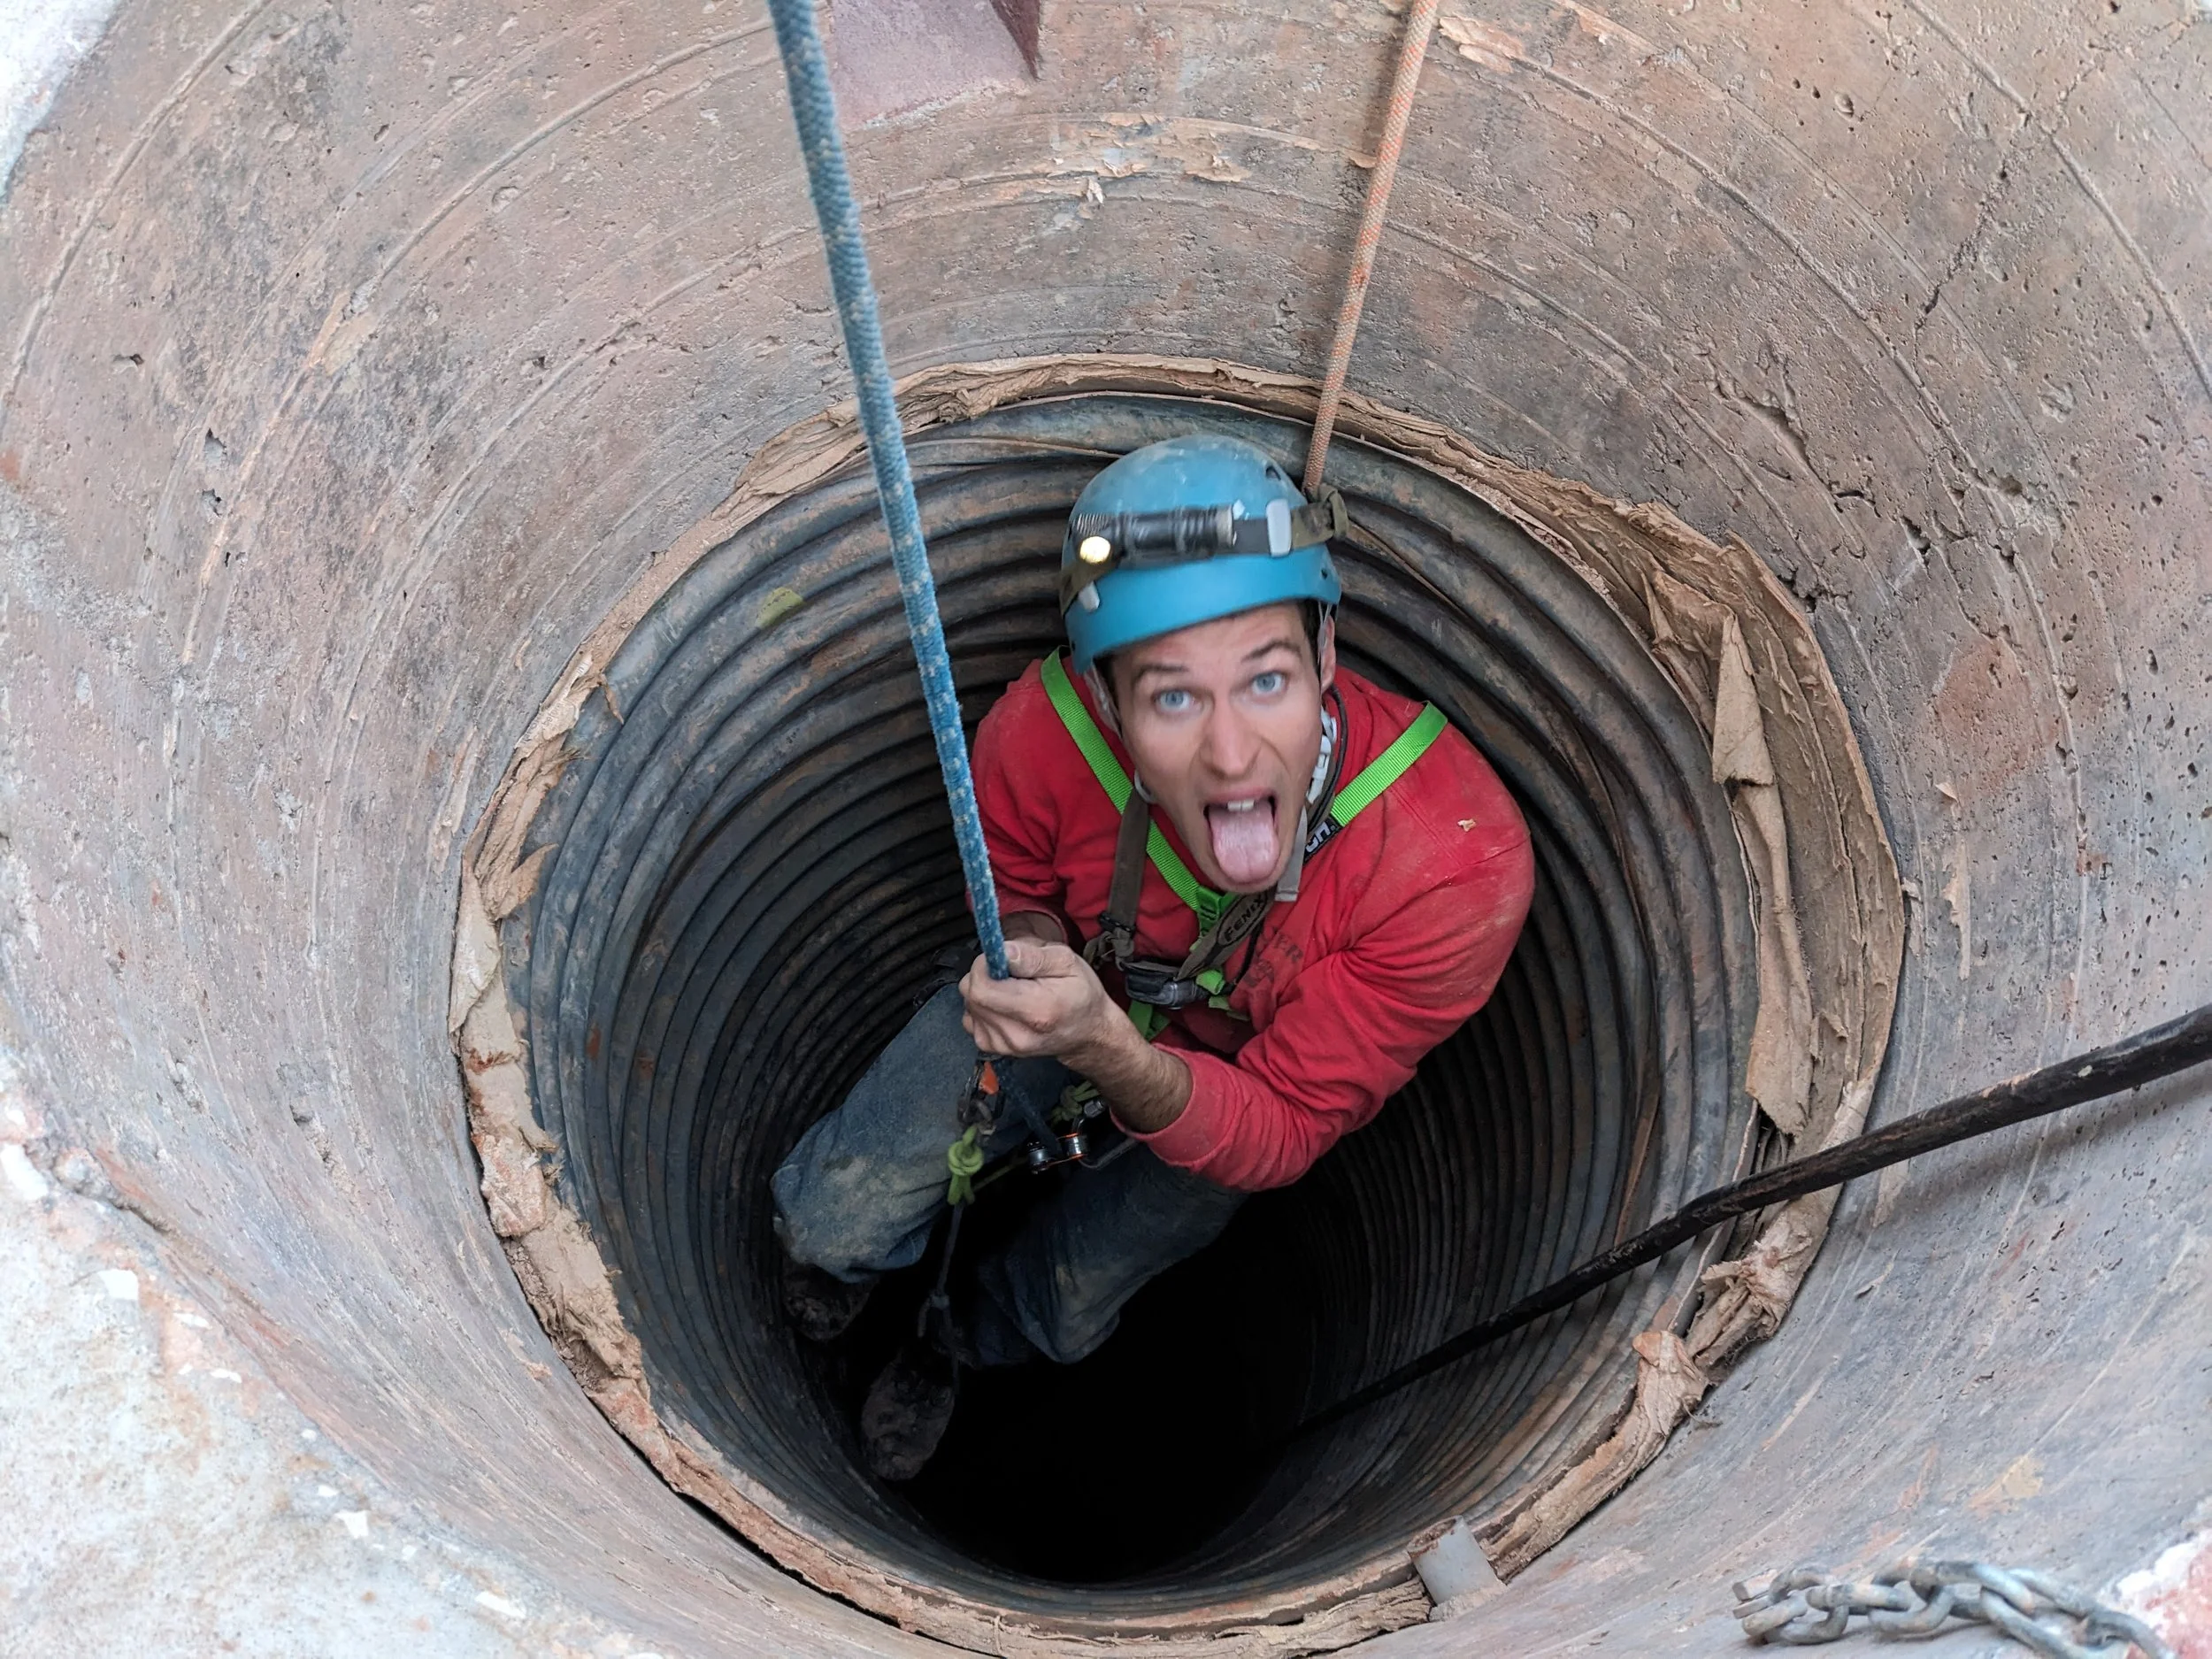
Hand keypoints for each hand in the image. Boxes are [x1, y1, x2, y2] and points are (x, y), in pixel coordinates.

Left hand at [958, 938, 1118, 1061]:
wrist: (1088, 1033)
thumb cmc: (1080, 994)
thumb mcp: (1067, 962)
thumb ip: (1031, 956)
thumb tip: (1001, 952)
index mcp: (1036, 1010)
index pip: (981, 987)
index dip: (984, 965)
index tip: (1001, 959)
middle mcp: (1016, 1034)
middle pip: (971, 995)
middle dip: (983, 975)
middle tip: (1009, 973)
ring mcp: (1003, 1045)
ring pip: (969, 1005)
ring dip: (983, 991)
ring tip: (1011, 990)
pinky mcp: (994, 1047)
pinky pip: (970, 1018)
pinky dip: (982, 1007)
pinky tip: (1004, 1004)